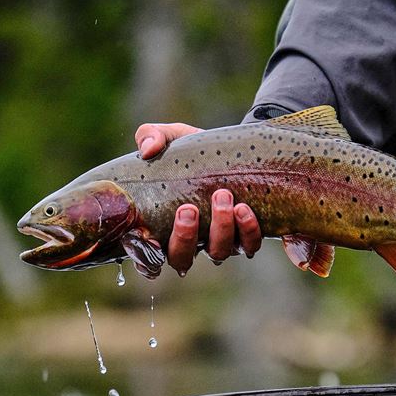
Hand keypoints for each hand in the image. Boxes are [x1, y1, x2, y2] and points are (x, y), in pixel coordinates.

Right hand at [135, 123, 261, 275]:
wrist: (231, 149)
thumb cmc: (192, 150)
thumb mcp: (170, 138)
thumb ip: (150, 136)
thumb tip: (147, 150)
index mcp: (161, 226)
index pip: (147, 258)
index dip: (146, 257)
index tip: (150, 239)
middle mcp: (189, 242)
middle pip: (181, 259)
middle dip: (185, 237)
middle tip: (189, 209)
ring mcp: (218, 242)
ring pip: (217, 253)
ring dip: (220, 228)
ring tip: (223, 196)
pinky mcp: (245, 236)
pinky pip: (248, 245)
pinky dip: (248, 231)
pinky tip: (244, 208)